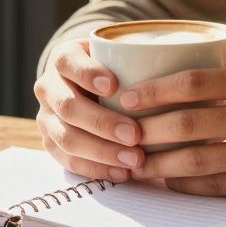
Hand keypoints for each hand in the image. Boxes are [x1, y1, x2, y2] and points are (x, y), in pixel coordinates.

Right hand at [33, 39, 143, 182]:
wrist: (88, 85)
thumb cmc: (113, 66)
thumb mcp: (119, 54)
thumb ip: (136, 57)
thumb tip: (179, 56)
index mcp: (63, 58)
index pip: (67, 62)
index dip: (87, 74)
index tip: (114, 86)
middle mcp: (48, 87)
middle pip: (68, 106)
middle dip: (102, 123)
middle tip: (135, 134)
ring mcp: (46, 118)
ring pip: (66, 138)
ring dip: (102, 152)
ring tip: (135, 159)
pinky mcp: (52, 144)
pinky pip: (69, 162)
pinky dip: (97, 168)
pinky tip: (123, 173)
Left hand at [122, 47, 225, 198]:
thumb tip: (195, 54)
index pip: (195, 82)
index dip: (155, 91)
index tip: (129, 96)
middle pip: (188, 124)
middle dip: (147, 131)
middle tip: (121, 132)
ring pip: (196, 161)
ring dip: (159, 163)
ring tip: (134, 161)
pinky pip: (218, 186)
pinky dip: (187, 185)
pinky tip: (168, 180)